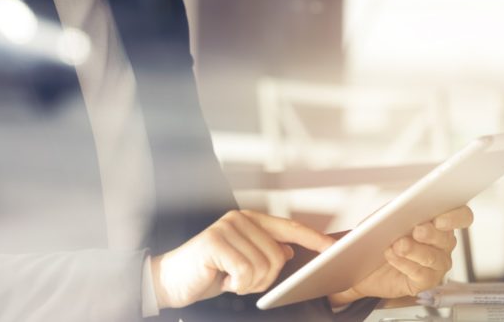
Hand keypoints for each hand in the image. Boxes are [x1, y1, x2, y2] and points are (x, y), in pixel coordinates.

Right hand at [149, 209, 332, 309]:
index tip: (332, 247)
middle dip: (263, 279)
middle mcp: (239, 219)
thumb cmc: (209, 271)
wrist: (172, 280)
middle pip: (277, 256)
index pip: (289, 227)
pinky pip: (245, 272)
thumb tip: (289, 251)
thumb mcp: (243, 263)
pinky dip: (236, 285)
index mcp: (250, 220)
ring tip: (229, 278)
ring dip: (247, 284)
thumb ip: (266, 252)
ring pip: (262, 267)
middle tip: (241, 280)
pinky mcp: (215, 242)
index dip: (312, 238)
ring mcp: (227, 228)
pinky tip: (222, 279)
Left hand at [327, 205, 473, 307]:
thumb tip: (402, 207)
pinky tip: (392, 255)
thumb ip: (398, 210)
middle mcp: (443, 243)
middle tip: (417, 230)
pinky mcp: (426, 281)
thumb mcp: (387, 216)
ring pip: (433, 257)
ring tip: (398, 245)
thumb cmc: (382, 235)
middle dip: (431, 233)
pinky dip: (404, 263)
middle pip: (447, 238)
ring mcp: (437, 264)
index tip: (439, 219)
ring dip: (414, 249)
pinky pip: (420, 273)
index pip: (461, 216)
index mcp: (440, 221)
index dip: (455, 217)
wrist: (366, 261)